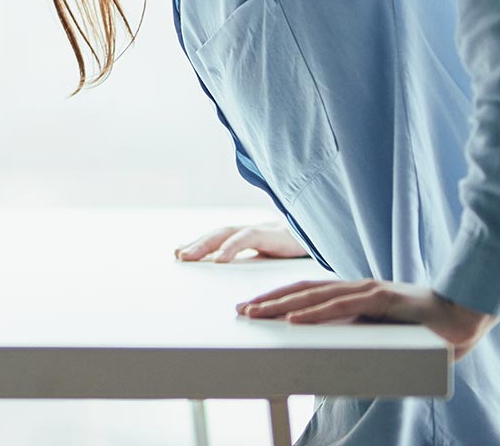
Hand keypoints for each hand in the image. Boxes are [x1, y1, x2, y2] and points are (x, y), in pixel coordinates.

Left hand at [175, 221, 309, 262]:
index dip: (198, 244)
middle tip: (179, 256)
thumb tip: (228, 270)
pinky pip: (246, 237)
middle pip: (216, 234)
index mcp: (246, 236)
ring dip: (204, 244)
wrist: (321, 236)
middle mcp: (248, 230)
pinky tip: (220, 259)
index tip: (178, 252)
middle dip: (196, 244)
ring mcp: (258, 229)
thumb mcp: (268, 257)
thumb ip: (250, 260)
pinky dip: (231, 247)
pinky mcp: (270, 233)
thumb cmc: (293, 249)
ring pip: (225, 234)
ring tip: (188, 256)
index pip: (217, 239)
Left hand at [237, 279, 497, 358]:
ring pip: (315, 296)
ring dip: (283, 305)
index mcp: (355, 295)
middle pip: (303, 291)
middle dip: (269, 301)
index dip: (279, 299)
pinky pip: (343, 306)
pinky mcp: (383, 298)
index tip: (253, 308)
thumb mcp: (383, 336)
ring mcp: (369, 290)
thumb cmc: (426, 331)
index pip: (308, 294)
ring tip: (257, 314)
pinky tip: (295, 319)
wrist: (467, 317)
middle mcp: (357, 288)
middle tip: (242, 312)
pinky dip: (316, 312)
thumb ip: (359, 339)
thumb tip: (332, 358)